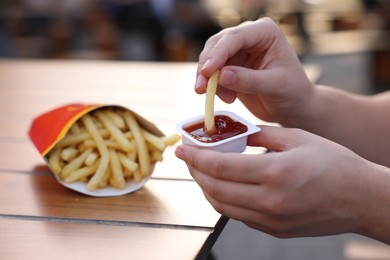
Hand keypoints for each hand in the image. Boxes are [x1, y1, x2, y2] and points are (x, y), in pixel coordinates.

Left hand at [175, 125, 380, 237]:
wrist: (360, 198)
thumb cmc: (334, 164)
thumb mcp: (297, 138)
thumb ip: (260, 135)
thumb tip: (233, 133)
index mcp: (276, 173)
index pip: (220, 167)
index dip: (196, 157)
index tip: (182, 148)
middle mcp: (269, 201)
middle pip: (214, 189)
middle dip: (195, 171)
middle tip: (188, 157)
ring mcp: (270, 220)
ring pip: (222, 206)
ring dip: (206, 187)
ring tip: (202, 170)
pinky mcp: (273, 230)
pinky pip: (237, 215)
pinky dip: (223, 199)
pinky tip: (223, 185)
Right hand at [195, 17, 313, 123]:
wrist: (292, 107)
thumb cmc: (292, 92)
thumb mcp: (274, 86)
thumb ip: (248, 80)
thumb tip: (221, 75)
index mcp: (264, 32)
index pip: (235, 37)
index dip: (218, 54)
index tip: (207, 72)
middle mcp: (248, 37)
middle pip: (217, 45)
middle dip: (206, 66)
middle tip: (201, 88)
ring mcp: (237, 51)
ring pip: (210, 58)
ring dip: (207, 78)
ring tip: (216, 96)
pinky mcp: (230, 67)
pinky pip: (212, 73)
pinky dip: (213, 86)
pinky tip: (227, 98)